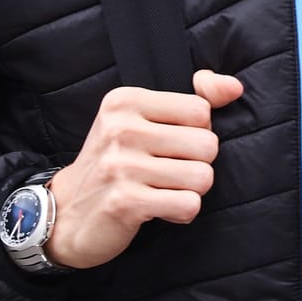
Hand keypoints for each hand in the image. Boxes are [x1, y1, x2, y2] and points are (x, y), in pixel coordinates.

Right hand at [45, 69, 241, 269]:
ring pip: (203, 177)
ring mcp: (121, 165)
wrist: (67, 212)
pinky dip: (181, 212)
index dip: (195, 132)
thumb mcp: (142, 120)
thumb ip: (193, 99)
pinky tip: (158, 209)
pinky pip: (189, 205)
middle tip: (167, 172)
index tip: (168, 145)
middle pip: (207, 144)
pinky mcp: (126, 201)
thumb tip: (234, 88)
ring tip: (163, 190)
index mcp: (125, 101)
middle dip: (197, 165)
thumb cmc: (115, 164)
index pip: (200, 110)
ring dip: (190, 191)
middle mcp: (121, 128)